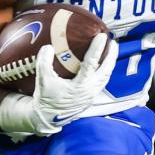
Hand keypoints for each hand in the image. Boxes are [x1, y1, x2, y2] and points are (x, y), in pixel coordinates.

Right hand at [0, 35, 117, 135]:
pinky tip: (102, 66)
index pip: (92, 63)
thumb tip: (48, 47)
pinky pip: (101, 82)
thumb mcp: (43, 80)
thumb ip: (44, 63)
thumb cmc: (46, 100)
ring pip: (106, 77)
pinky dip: (104, 71)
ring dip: (109, 63)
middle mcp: (90, 90)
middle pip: (106, 70)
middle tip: (112, 42)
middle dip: (111, 55)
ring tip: (110, 51)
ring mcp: (92, 94)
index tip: (101, 36)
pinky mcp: (90, 97)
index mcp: (80, 85)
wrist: (48, 118)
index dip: (97, 49)